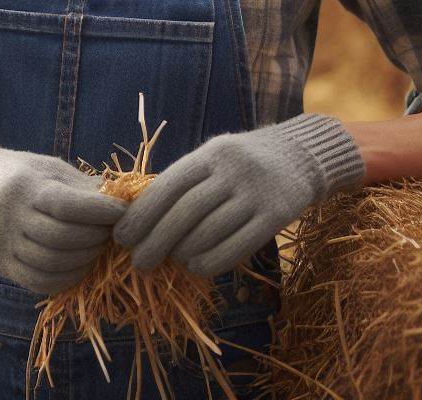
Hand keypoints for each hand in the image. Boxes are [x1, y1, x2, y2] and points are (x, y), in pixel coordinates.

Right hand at [0, 138, 126, 293]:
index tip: (122, 210)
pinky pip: (39, 282)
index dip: (99, 210)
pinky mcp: (0, 265)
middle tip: (113, 232)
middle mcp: (7, 216)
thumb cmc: (25, 175)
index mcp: (23, 186)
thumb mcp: (51, 169)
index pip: (65, 205)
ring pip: (51, 264)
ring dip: (84, 259)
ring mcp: (1, 244)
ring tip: (98, 247)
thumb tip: (125, 200)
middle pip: (61, 238)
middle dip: (95, 236)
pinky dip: (66, 278)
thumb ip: (83, 187)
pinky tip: (80, 265)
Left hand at [113, 113, 364, 277]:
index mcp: (211, 153)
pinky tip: (196, 268)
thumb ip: (184, 182)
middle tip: (138, 262)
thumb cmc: (241, 162)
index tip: (122, 236)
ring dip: (182, 253)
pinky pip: (238, 246)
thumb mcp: (213, 157)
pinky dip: (211, 261)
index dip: (143, 213)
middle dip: (156, 240)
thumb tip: (142, 218)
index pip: (169, 184)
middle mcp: (232, 170)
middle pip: (186, 211)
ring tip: (169, 262)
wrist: (299, 155)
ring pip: (210, 231)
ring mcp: (256, 193)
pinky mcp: (276, 216)